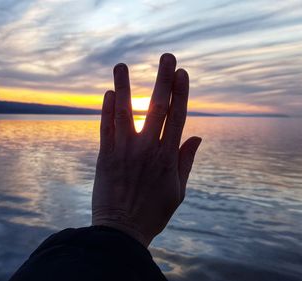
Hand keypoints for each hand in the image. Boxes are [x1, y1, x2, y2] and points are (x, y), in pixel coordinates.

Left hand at [92, 53, 201, 246]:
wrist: (121, 232)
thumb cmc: (152, 213)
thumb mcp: (178, 191)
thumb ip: (186, 161)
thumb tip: (196, 136)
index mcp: (168, 158)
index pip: (177, 118)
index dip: (180, 93)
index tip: (182, 73)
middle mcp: (147, 150)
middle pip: (157, 108)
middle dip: (163, 80)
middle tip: (166, 57)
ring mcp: (125, 152)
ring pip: (126, 112)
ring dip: (124, 87)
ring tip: (122, 65)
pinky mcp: (104, 157)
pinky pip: (105, 129)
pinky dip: (107, 110)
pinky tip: (109, 93)